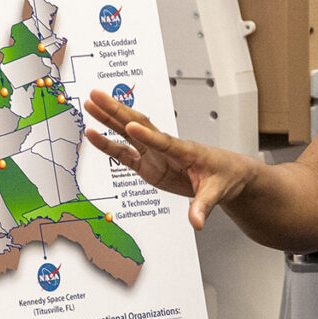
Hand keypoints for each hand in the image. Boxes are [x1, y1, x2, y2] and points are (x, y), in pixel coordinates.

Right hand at [83, 89, 259, 229]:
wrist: (227, 174)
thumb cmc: (225, 176)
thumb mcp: (218, 192)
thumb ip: (203, 206)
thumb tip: (196, 222)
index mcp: (185, 151)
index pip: (164, 142)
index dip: (148, 136)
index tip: (132, 126)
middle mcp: (166, 148)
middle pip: (139, 126)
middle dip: (117, 111)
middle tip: (97, 95)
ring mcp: (155, 154)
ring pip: (128, 133)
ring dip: (108, 119)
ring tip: (89, 104)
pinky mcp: (148, 165)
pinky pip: (124, 154)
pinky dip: (108, 145)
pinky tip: (93, 134)